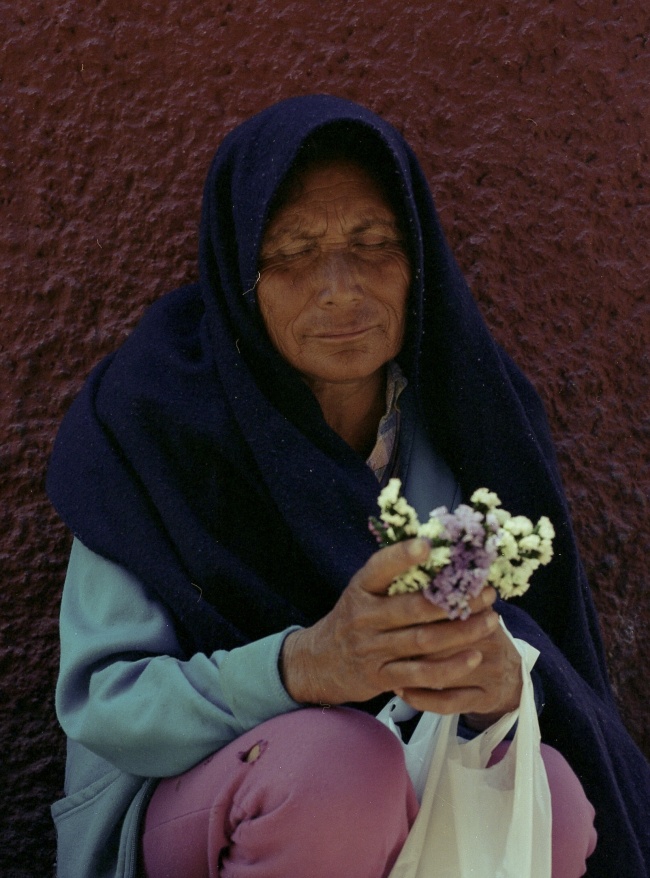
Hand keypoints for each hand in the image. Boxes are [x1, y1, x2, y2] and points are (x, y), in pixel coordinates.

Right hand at [280, 539, 520, 718]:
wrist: (319, 661)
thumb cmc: (353, 618)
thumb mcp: (362, 591)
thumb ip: (390, 575)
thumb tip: (437, 547)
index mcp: (361, 588)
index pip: (379, 568)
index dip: (401, 556)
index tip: (427, 545)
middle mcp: (364, 617)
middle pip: (413, 608)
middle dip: (454, 600)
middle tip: (486, 592)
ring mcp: (372, 649)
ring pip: (423, 641)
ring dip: (461, 631)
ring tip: (491, 621)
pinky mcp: (382, 677)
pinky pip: (421, 675)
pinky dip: (450, 667)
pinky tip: (474, 656)